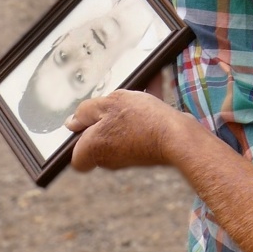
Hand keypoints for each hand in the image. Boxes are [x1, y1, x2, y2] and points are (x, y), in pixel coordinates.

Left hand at [65, 89, 188, 171]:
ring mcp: (129, 157)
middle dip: (105, 121)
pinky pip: (139, 131)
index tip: (86, 123)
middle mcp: (109, 159)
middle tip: (115, 104)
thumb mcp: (111, 102)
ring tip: (138, 96)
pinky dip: (144, 115)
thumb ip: (86, 111)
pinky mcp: (147, 151)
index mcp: (93, 150)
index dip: (77, 140)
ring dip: (126, 114)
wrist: (180, 138)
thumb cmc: (145, 121)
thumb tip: (72, 122)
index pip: (75, 157)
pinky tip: (153, 92)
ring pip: (120, 133)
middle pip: (98, 140)